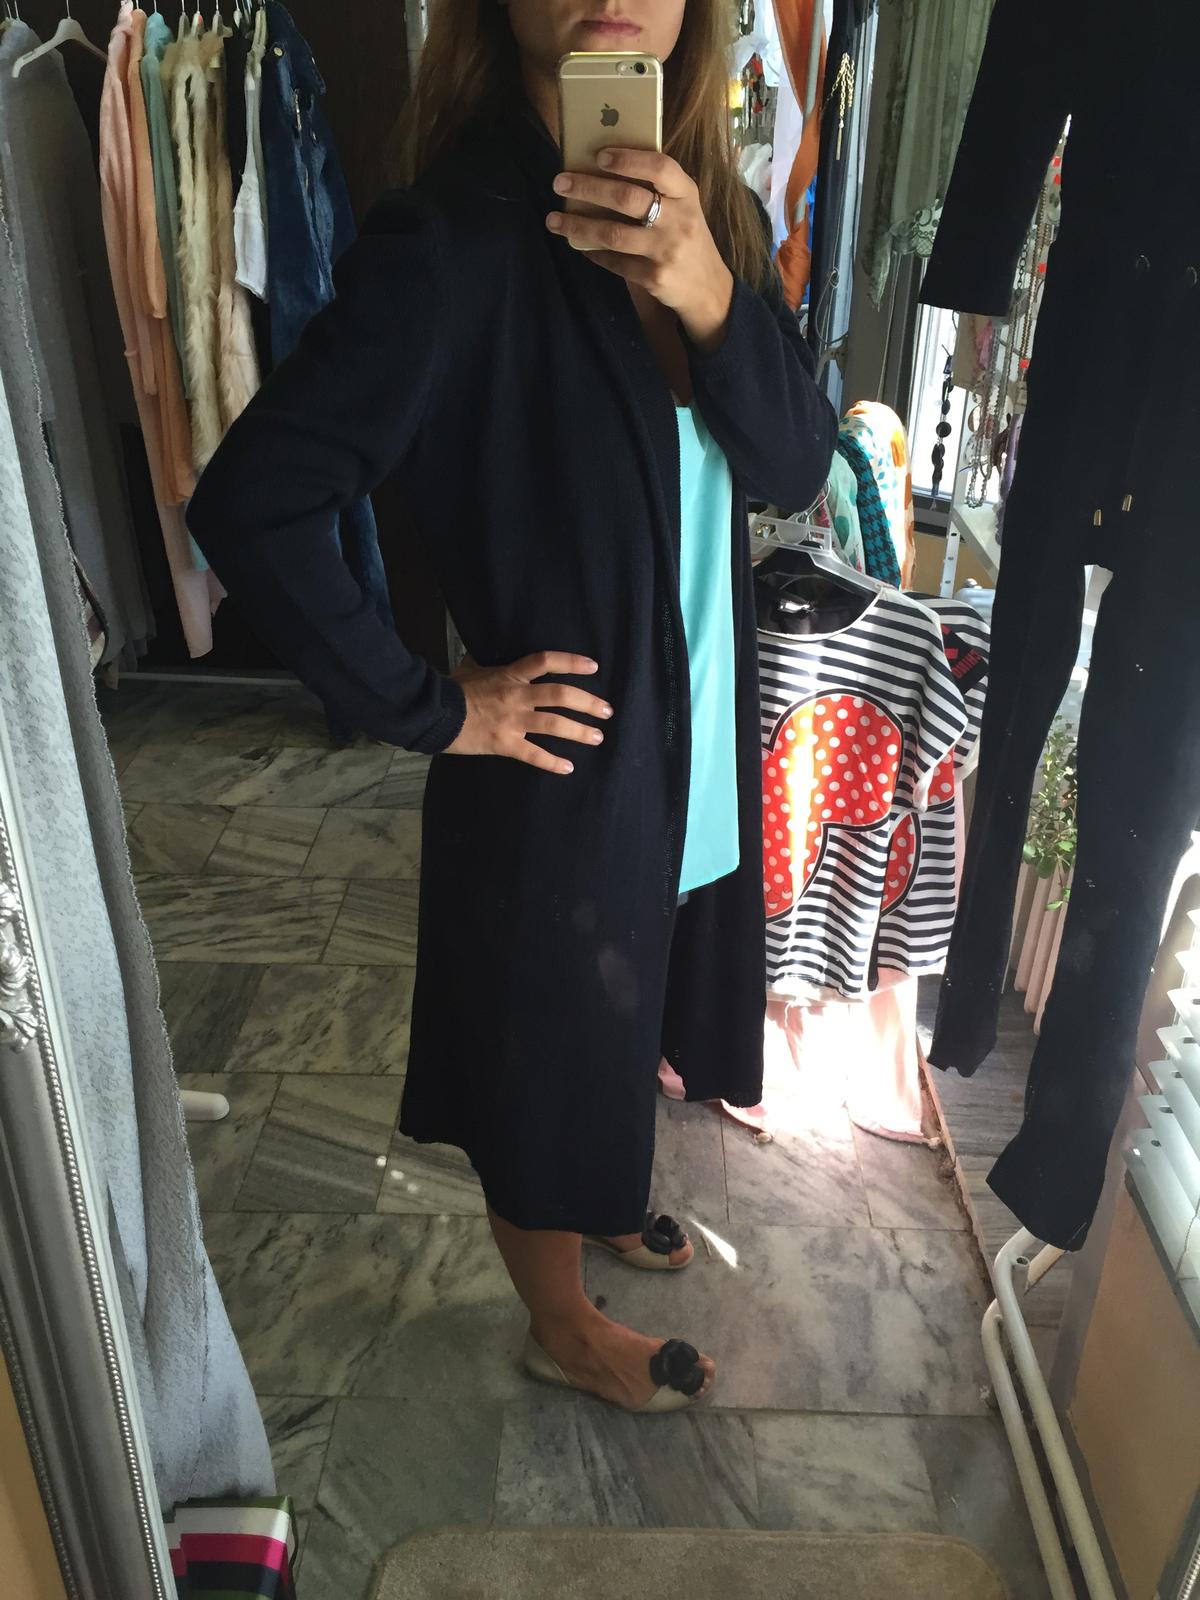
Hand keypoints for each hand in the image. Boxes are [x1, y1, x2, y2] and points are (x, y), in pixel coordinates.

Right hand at [445, 651, 611, 775]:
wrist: (433, 713)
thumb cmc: (451, 690)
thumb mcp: (471, 668)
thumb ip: (487, 664)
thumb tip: (486, 656)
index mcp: (510, 674)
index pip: (546, 661)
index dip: (571, 662)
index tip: (593, 667)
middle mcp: (516, 695)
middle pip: (561, 695)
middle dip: (588, 703)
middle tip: (607, 710)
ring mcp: (512, 721)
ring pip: (554, 724)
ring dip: (580, 731)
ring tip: (597, 737)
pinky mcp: (504, 743)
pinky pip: (534, 754)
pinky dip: (552, 762)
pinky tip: (568, 767)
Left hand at [547, 150, 733, 350]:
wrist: (708, 288)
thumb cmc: (687, 236)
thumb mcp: (684, 206)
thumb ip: (658, 188)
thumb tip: (604, 167)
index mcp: (686, 194)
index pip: (660, 167)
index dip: (628, 159)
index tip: (598, 155)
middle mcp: (679, 220)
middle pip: (627, 198)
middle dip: (588, 188)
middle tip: (560, 183)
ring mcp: (666, 251)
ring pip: (613, 234)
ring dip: (579, 226)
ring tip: (554, 220)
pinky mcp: (654, 277)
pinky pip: (615, 263)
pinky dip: (594, 253)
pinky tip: (580, 246)